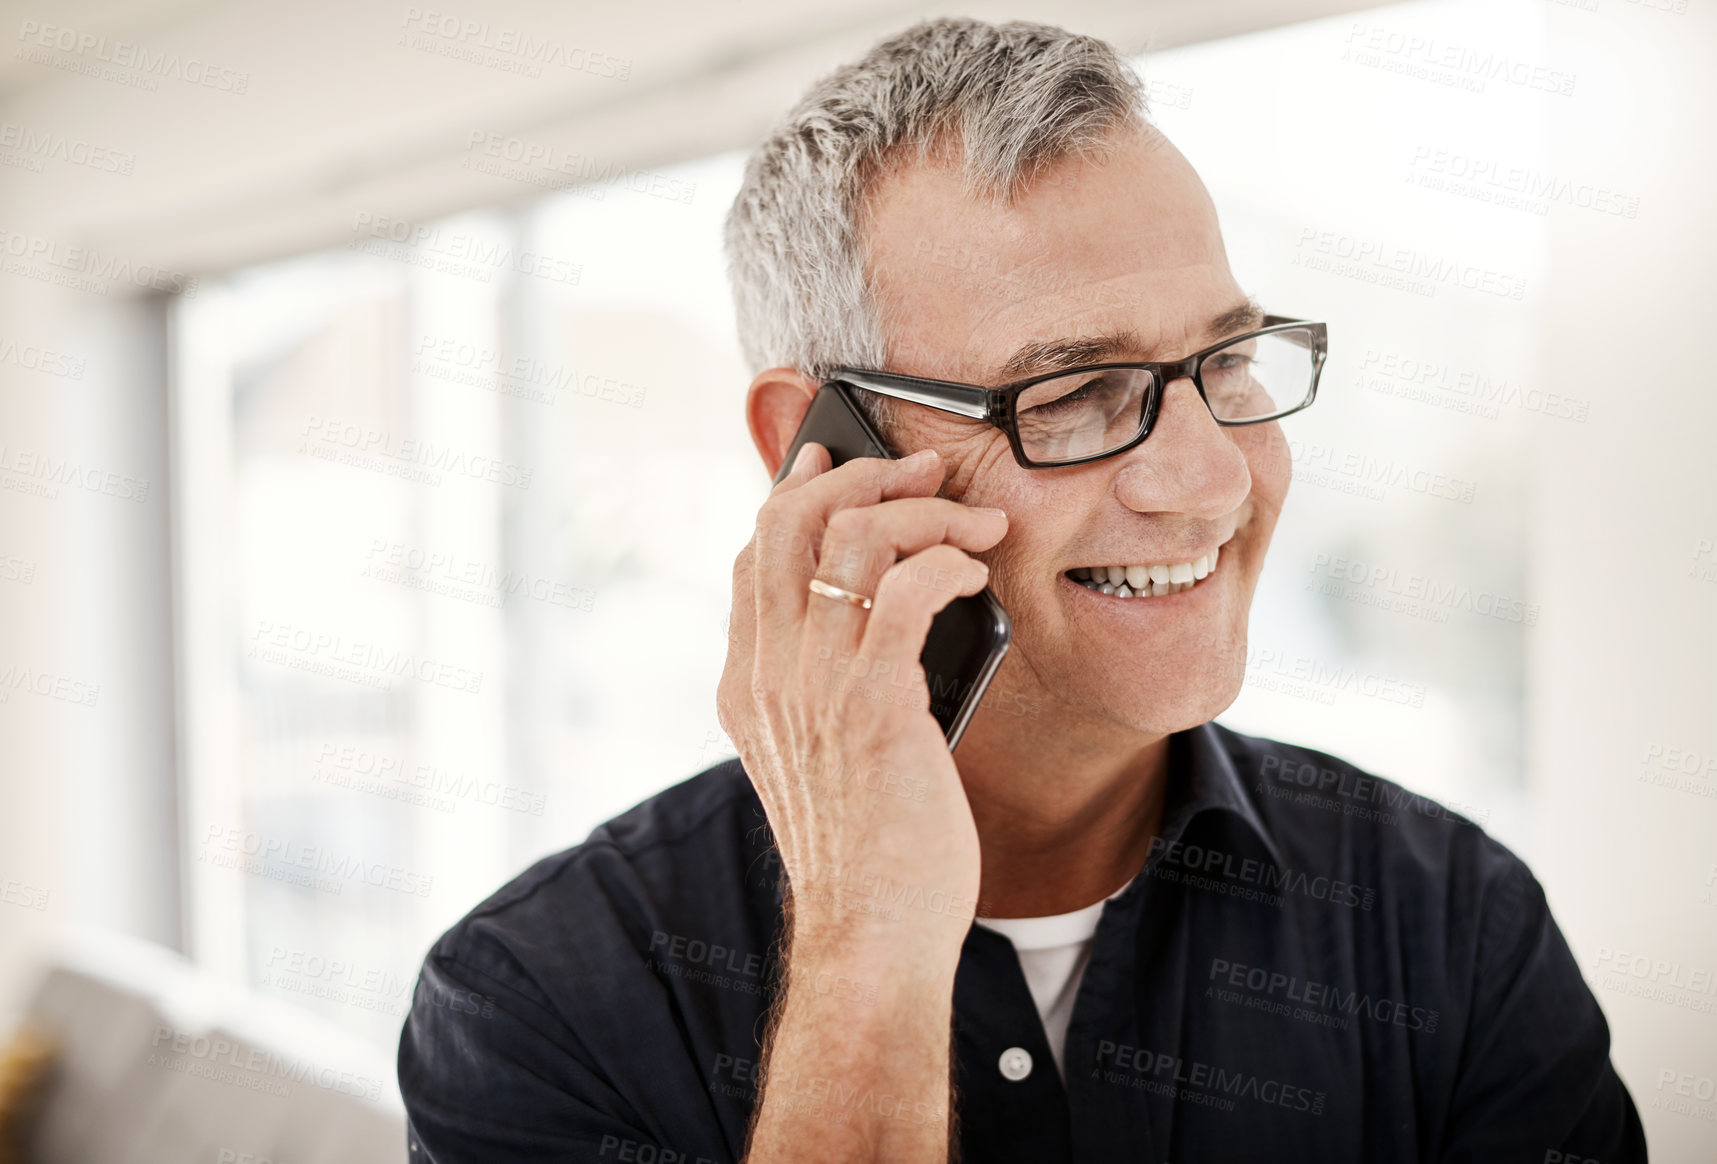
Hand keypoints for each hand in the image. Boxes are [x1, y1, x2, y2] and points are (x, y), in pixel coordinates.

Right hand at [717, 442, 1007, 957]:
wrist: (872, 936)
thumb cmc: (867, 849)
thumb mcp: (821, 755)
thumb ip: (825, 685)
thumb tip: (876, 613)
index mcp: (746, 683)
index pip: (755, 551)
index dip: (796, 491)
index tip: (836, 459)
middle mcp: (767, 675)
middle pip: (792, 521)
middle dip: (865, 476)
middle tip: (927, 471)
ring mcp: (813, 688)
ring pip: (853, 539)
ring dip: (924, 511)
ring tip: (977, 522)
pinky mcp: (874, 705)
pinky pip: (906, 589)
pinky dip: (948, 560)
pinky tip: (978, 572)